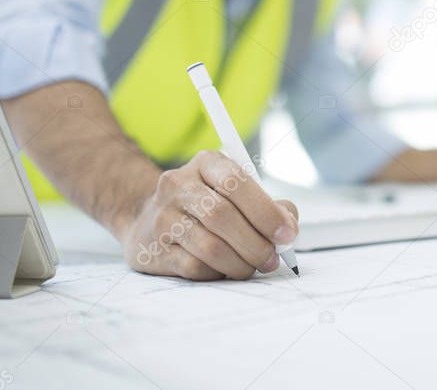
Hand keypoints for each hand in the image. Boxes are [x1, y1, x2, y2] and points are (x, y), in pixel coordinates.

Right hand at [119, 150, 298, 280]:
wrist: (148, 217)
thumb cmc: (206, 205)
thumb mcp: (237, 192)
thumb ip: (269, 206)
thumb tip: (288, 229)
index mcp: (206, 163)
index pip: (236, 182)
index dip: (266, 211)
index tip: (287, 234)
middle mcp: (179, 185)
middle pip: (222, 216)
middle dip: (255, 244)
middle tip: (272, 259)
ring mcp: (163, 216)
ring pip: (209, 247)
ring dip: (240, 263)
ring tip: (251, 267)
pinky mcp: (154, 248)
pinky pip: (194, 267)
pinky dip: (218, 273)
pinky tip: (225, 269)